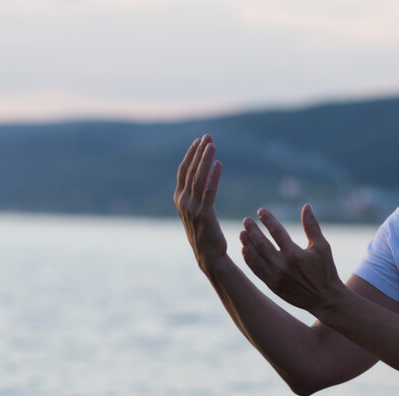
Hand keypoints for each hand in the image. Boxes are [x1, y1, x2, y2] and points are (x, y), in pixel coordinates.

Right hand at [174, 135, 226, 271]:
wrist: (208, 256)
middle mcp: (183, 202)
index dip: (190, 154)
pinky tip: (219, 164)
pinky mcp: (204, 215)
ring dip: (205, 159)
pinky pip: (209, 190)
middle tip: (207, 136)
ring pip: (198, 177)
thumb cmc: (204, 234)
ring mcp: (192, 208)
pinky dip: (213, 176)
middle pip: (190, 170)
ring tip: (212, 144)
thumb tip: (198, 181)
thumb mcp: (195, 212)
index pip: (183, 171)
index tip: (199, 140)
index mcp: (179, 199)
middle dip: (198, 152)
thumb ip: (194, 196)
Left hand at [240, 204, 346, 311]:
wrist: (325, 299)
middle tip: (246, 220)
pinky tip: (245, 250)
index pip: (276, 231)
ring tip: (241, 233)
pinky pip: (256, 270)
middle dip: (252, 230)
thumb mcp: (323, 246)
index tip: (260, 211)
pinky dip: (249, 260)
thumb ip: (312, 226)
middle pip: (261, 243)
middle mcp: (282, 265)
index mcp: (294, 253)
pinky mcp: (272, 286)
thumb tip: (306, 206)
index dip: (267, 219)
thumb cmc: (326, 270)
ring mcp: (275, 277)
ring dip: (247, 244)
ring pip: (256, 257)